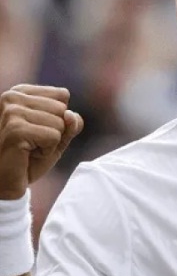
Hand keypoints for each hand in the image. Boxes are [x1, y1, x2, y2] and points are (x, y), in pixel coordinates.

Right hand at [0, 85, 83, 199]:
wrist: (5, 183)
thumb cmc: (29, 157)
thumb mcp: (57, 136)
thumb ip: (70, 123)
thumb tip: (71, 115)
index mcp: (19, 92)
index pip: (62, 95)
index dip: (58, 118)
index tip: (36, 131)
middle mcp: (11, 97)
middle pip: (62, 109)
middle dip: (55, 131)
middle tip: (31, 143)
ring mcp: (11, 112)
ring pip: (60, 123)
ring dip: (50, 143)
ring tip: (28, 149)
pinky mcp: (15, 129)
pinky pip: (54, 137)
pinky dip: (47, 151)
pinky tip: (27, 155)